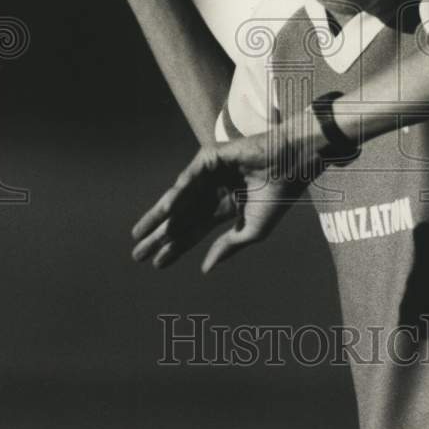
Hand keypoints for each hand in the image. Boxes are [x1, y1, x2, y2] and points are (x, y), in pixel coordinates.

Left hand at [131, 120, 323, 272]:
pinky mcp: (209, 158)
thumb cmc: (278, 197)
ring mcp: (210, 174)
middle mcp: (214, 191)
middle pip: (180, 217)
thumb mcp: (250, 230)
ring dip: (158, 217)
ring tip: (139, 235)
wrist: (292, 167)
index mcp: (225, 208)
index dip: (176, 248)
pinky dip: (177, 195)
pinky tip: (164, 212)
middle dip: (160, 236)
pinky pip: (189, 179)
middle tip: (137, 254)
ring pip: (179, 200)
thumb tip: (205, 270)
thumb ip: (227, 247)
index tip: (156, 264)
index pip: (195, 230)